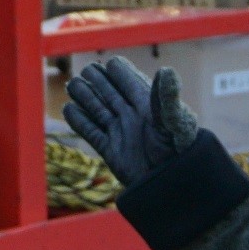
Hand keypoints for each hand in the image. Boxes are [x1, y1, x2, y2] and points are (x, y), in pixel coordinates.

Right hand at [63, 58, 201, 187]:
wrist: (170, 184)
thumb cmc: (179, 151)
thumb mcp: (174, 123)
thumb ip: (167, 99)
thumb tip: (166, 71)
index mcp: (146, 105)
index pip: (128, 80)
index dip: (118, 71)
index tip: (110, 65)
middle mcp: (131, 115)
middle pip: (108, 92)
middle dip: (97, 80)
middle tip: (87, 71)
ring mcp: (119, 132)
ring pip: (97, 109)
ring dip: (84, 97)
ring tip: (73, 85)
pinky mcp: (110, 149)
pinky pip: (91, 132)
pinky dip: (79, 121)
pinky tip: (69, 109)